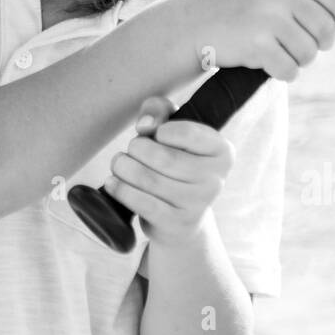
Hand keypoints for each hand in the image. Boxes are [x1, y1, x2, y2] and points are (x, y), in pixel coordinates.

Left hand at [104, 94, 234, 248]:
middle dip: (136, 148)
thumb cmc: (174, 161)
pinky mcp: (177, 224)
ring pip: (148, 179)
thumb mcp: (170, 128)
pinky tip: (112, 182)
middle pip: (163, 157)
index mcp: (222, 151)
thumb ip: (158, 110)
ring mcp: (198, 204)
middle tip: (132, 150)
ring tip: (120, 164)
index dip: (162, 131)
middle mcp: (216, 179)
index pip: (188, 133)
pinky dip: (121, 189)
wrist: (179, 216)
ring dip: (123, 167)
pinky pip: (142, 203)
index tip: (156, 135)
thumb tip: (145, 125)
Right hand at [184, 0, 334, 82]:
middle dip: (317, 45)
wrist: (188, 20)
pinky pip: (290, 70)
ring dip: (297, 60)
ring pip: (310, 53)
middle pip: (327, 31)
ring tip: (275, 51)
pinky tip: (264, 62)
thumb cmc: (233, 5)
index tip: (331, 27)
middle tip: (297, 45)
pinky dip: (282, 72)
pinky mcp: (257, 44)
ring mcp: (269, 17)